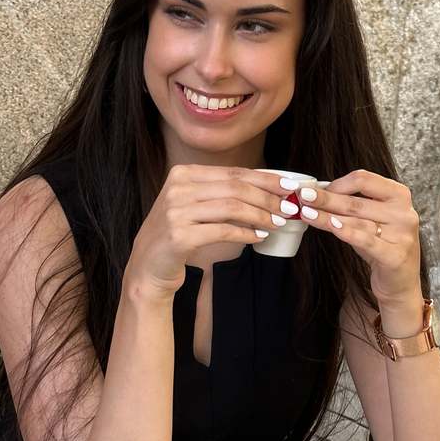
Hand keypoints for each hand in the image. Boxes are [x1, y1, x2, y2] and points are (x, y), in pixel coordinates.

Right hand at [125, 165, 299, 297]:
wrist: (149, 267)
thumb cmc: (179, 236)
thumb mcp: (194, 206)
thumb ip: (221, 194)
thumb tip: (266, 190)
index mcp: (183, 174)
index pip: (233, 172)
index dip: (265, 179)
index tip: (289, 186)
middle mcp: (178, 188)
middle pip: (235, 188)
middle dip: (268, 198)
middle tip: (290, 208)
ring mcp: (176, 212)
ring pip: (231, 208)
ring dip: (261, 216)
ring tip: (279, 223)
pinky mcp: (179, 236)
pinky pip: (222, 231)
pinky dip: (245, 234)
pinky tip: (260, 237)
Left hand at [298, 170, 421, 309]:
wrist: (401, 284)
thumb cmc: (383, 248)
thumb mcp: (370, 222)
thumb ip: (352, 207)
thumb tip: (319, 195)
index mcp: (399, 195)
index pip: (364, 179)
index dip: (337, 184)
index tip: (318, 190)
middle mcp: (404, 213)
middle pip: (357, 201)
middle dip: (326, 198)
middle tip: (304, 196)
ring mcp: (402, 235)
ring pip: (357, 221)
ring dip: (327, 216)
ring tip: (306, 213)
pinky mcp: (395, 256)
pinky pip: (366, 241)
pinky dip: (346, 232)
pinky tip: (330, 226)